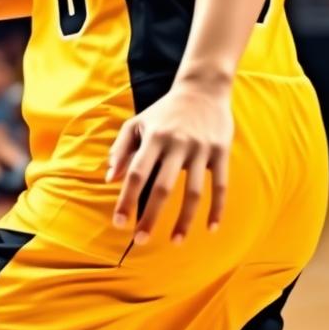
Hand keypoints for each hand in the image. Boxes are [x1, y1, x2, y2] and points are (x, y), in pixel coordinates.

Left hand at [106, 83, 231, 245]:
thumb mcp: (138, 122)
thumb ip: (120, 149)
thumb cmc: (165, 110)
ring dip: (184, 220)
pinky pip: (220, 185)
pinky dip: (217, 208)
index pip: (136, 172)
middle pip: (162, 187)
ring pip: (193, 192)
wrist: (203, 88)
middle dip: (151, 217)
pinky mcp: (220, 151)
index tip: (119, 223)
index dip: (126, 199)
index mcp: (154, 136)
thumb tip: (108, 180)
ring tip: (175, 241)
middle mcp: (177, 143)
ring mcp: (201, 148)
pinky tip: (211, 228)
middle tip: (141, 241)